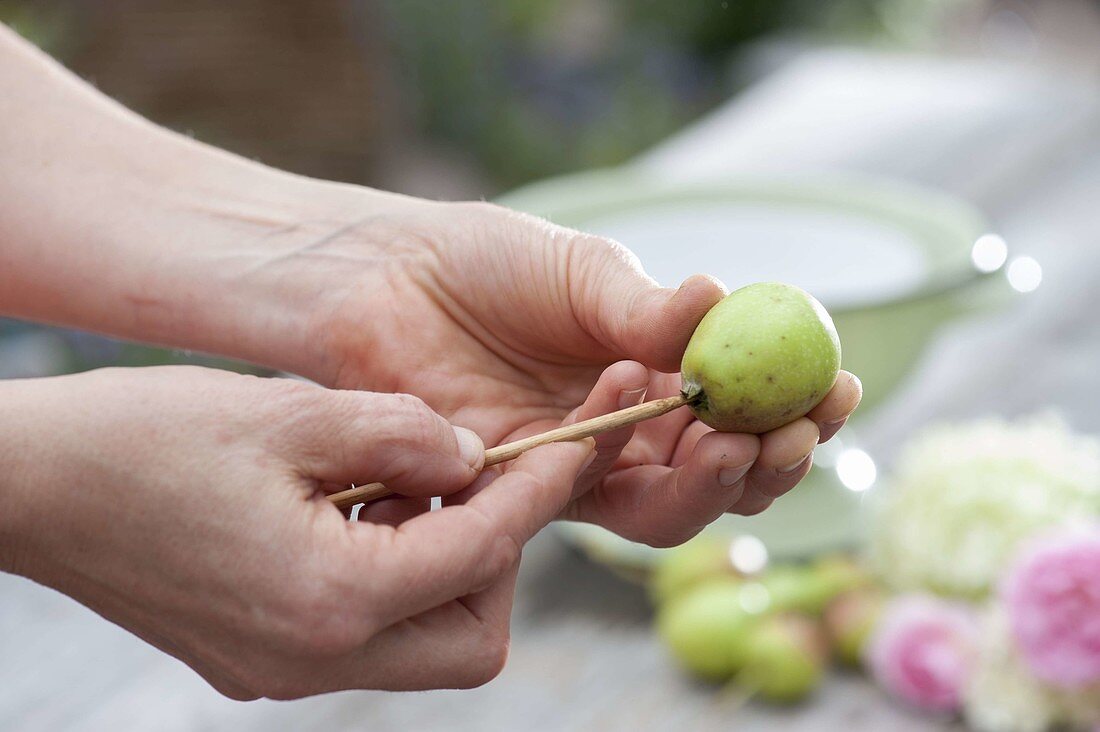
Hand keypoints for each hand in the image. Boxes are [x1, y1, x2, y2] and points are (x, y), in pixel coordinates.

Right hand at [0, 366, 595, 696]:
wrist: (35, 487)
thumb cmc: (148, 439)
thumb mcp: (291, 411)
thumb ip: (402, 435)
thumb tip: (476, 457)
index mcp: (329, 599)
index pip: (483, 554)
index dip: (542, 492)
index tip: (580, 445)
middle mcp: (313, 659)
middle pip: (471, 642)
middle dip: (500, 558)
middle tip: (480, 479)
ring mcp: (283, 671)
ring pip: (423, 645)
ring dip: (445, 568)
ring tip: (408, 483)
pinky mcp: (260, 660)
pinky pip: (366, 636)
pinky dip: (393, 579)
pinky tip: (360, 510)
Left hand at [251, 198, 861, 545]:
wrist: (382, 279)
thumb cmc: (484, 264)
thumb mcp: (579, 268)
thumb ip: (645, 306)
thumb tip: (723, 300)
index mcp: (659, 381)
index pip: (747, 418)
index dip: (799, 413)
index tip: (838, 387)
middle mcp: (627, 437)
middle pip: (718, 481)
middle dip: (770, 464)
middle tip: (792, 433)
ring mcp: (575, 470)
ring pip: (662, 509)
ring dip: (712, 483)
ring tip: (734, 438)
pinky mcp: (521, 493)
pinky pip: (583, 501)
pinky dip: (619, 458)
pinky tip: (625, 397)